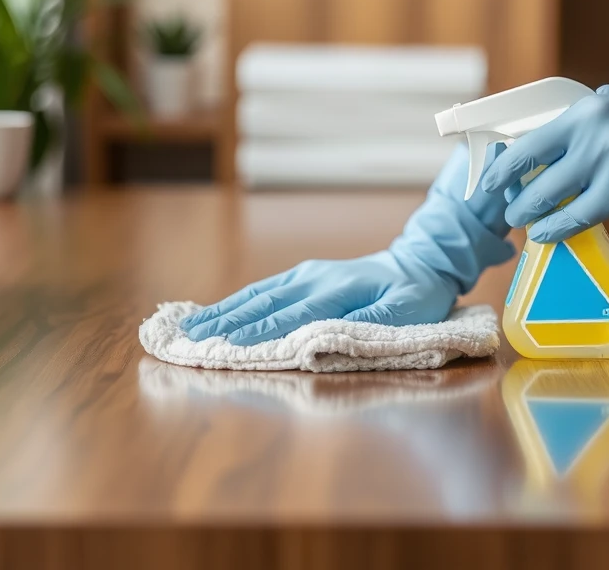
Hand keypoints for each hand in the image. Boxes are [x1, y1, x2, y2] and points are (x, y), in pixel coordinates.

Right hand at [181, 144, 516, 344]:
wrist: (423, 261)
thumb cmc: (418, 294)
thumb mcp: (407, 312)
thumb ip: (367, 325)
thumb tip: (324, 338)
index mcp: (336, 289)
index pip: (288, 316)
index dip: (255, 333)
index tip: (222, 348)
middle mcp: (313, 278)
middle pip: (260, 303)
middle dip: (222, 323)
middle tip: (186, 340)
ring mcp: (306, 274)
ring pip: (256, 295)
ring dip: (221, 312)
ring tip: (189, 327)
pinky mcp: (304, 277)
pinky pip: (264, 291)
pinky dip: (236, 303)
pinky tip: (218, 313)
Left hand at [482, 67, 608, 242]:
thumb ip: (586, 126)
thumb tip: (548, 150)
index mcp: (588, 107)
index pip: (531, 134)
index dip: (505, 161)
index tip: (489, 179)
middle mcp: (593, 127)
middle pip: (532, 164)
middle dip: (512, 191)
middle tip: (504, 207)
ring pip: (550, 193)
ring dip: (530, 213)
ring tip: (523, 223)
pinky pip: (579, 215)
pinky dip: (558, 228)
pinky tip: (547, 236)